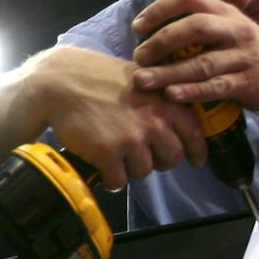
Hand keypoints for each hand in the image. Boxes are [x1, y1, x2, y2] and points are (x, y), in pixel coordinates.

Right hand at [26, 46, 207, 189]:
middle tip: (140, 156)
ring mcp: (132, 138)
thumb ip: (159, 100)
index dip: (197, 151)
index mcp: (164, 102)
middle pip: (171, 159)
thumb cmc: (97, 77)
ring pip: (143, 171)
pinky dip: (110, 178)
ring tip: (114, 154)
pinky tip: (101, 166)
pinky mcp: (109, 153)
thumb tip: (171, 124)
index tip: (196, 162)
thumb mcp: (139, 79)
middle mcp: (154, 121)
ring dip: (129, 168)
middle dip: (158, 161)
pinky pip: (118, 181)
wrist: (61, 83)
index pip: (193, 133)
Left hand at [128, 0, 258, 111]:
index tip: (138, 27)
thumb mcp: (226, 30)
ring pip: (203, 62)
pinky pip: (217, 86)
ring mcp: (245, 55)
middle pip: (196, 27)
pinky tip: (171, 95)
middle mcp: (236, 29)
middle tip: (138, 57)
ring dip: (169, 72)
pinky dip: (192, 91)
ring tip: (142, 80)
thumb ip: (195, 28)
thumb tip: (147, 33)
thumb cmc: (244, 52)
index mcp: (224, 12)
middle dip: (162, 41)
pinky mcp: (250, 82)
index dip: (160, 8)